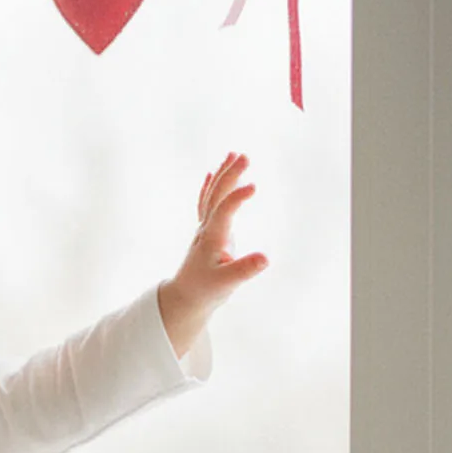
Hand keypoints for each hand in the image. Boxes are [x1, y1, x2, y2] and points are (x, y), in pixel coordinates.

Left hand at [158, 152, 268, 357]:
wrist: (185, 297)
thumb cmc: (205, 291)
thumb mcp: (226, 284)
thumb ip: (244, 270)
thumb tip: (265, 258)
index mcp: (212, 238)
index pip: (224, 211)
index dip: (237, 198)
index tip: (254, 186)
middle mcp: (206, 228)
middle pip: (216, 195)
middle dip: (230, 175)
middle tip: (245, 156)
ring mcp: (204, 228)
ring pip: (211, 195)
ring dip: (223, 175)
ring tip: (233, 154)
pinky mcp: (207, 232)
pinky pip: (206, 203)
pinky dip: (210, 187)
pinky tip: (212, 173)